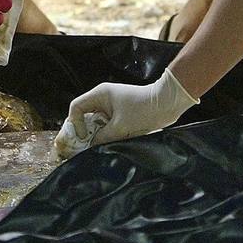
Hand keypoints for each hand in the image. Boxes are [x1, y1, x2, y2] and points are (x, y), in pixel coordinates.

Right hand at [64, 68, 198, 145]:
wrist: (167, 104)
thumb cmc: (143, 110)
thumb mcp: (120, 127)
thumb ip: (103, 138)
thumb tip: (91, 147)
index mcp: (100, 95)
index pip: (76, 107)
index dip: (75, 123)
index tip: (83, 137)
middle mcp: (103, 99)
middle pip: (84, 116)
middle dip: (83, 132)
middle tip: (82, 147)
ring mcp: (111, 106)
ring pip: (95, 123)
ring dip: (95, 135)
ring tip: (95, 148)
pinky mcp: (120, 114)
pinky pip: (106, 125)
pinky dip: (105, 135)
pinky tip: (107, 144)